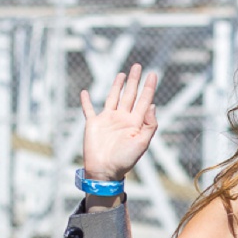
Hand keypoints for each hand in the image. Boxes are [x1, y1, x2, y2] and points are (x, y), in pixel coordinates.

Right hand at [80, 63, 157, 181]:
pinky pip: (89, 110)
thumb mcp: (142, 143)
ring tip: (122, 74)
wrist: (105, 171)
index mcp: (135, 123)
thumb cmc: (125, 160)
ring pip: (113, 97)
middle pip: (130, 95)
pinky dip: (86, 102)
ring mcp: (108, 120)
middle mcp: (122, 118)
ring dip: (117, 86)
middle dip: (134, 81)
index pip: (144, 101)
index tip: (153, 74)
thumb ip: (149, 125)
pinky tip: (84, 92)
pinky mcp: (93, 124)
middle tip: (138, 66)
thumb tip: (153, 105)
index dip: (148, 87)